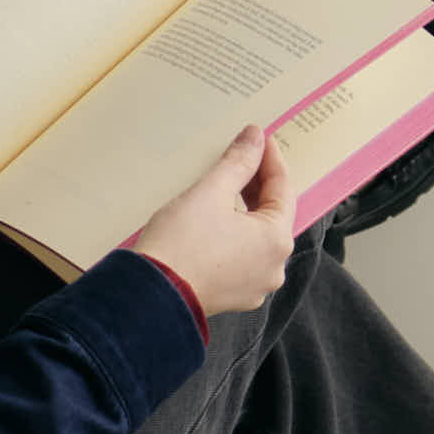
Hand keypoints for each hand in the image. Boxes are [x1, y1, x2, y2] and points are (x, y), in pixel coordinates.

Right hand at [133, 125, 293, 317]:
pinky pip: (243, 257)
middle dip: (258, 184)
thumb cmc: (181, 244)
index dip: (269, 159)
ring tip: (229, 186)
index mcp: (277, 240)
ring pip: (258, 237)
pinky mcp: (234, 295)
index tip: (259, 138)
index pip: (283, 188)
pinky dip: (236, 235)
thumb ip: (238, 162)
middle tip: (243, 157)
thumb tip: (255, 137)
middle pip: (273, 214)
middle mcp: (274, 267)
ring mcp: (255, 285)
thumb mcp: (211, 192)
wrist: (150, 296)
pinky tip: (219, 221)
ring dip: (248, 209)